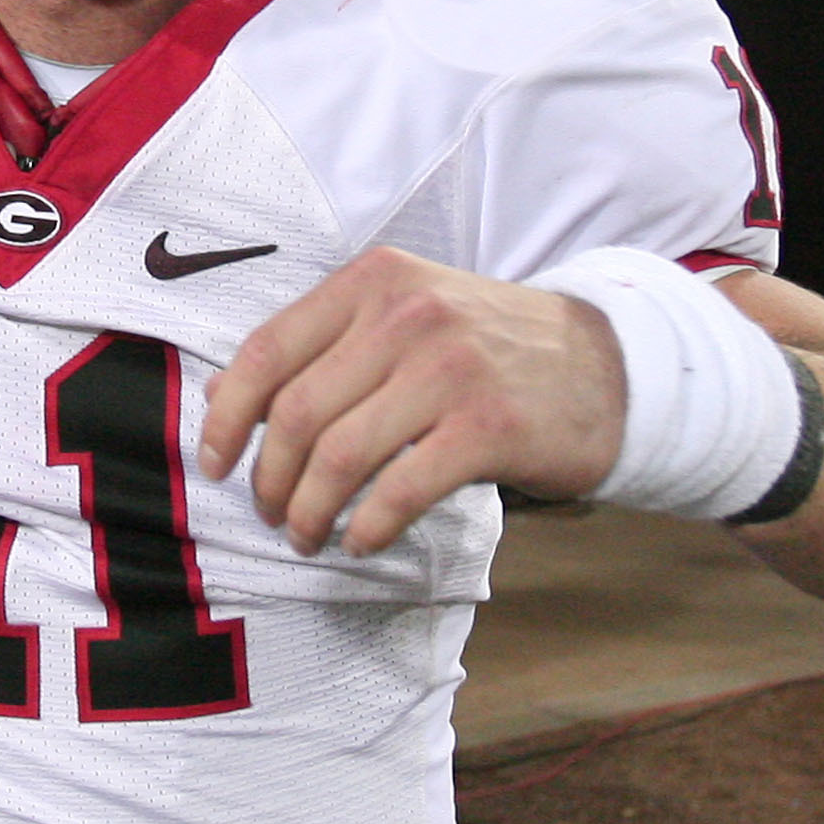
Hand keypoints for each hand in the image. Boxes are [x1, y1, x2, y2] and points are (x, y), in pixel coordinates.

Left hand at [196, 246, 629, 554]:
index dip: (227, 416)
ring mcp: (449, 369)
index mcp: (375, 282)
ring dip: (310, 510)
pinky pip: (399, 489)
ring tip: (308, 535)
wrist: (609, 366)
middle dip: (268, 477)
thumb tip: (222, 397)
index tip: (214, 461)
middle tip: (270, 513)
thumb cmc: (492, 348)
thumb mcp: (410, 313)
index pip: (267, 350)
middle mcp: (407, 314)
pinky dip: (368, 526)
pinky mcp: (488, 426)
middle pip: (297, 412)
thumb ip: (326, 343)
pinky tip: (361, 541)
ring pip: (339, 455)